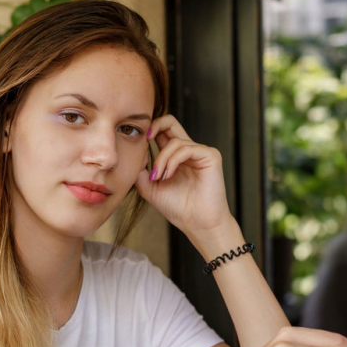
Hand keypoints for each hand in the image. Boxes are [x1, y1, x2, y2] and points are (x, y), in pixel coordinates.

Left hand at [134, 115, 231, 234]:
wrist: (199, 225)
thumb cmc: (178, 208)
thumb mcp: (150, 188)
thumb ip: (140, 170)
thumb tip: (135, 151)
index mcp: (175, 157)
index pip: (161, 132)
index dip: (147, 132)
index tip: (136, 142)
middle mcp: (188, 151)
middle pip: (171, 122)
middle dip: (154, 125)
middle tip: (144, 138)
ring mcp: (201, 152)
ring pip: (175, 141)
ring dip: (162, 159)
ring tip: (158, 177)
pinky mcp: (210, 156)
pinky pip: (186, 148)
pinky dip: (173, 161)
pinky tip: (168, 175)